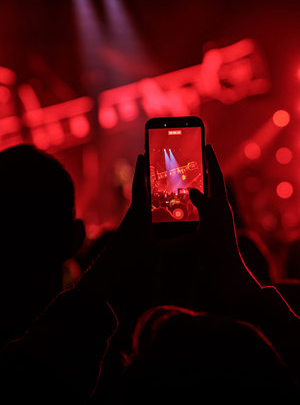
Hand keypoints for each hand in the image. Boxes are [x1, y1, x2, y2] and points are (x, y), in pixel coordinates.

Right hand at [188, 144, 260, 312]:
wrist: (223, 272)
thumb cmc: (219, 248)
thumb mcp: (212, 223)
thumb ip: (204, 204)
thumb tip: (193, 189)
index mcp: (221, 205)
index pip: (216, 177)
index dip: (211, 160)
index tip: (207, 145)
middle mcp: (218, 210)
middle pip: (210, 183)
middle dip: (203, 169)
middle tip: (194, 156)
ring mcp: (211, 220)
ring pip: (201, 196)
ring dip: (193, 184)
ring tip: (182, 175)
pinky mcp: (204, 230)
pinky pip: (194, 210)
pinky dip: (186, 202)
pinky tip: (176, 203)